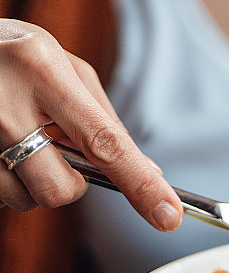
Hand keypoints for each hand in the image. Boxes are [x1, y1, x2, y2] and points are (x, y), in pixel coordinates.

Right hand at [0, 19, 182, 230]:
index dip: (140, 184)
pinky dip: (5, 179)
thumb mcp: (60, 66)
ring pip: (23, 199)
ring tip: (15, 140)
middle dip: (69, 183)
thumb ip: (103, 118)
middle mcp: (5, 103)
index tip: (169, 216)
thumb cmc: (13, 56)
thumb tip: (147, 172)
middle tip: (55, 149)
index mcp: (44, 70)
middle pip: (59, 188)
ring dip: (30, 182)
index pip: (104, 143)